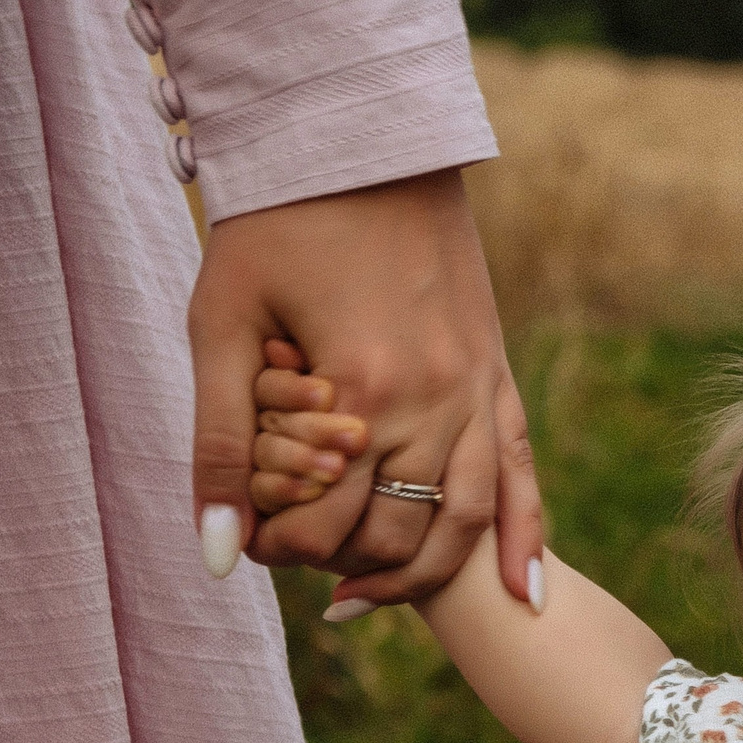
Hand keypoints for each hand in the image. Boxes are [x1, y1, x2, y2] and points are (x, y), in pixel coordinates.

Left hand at [188, 168, 542, 607]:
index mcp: (365, 390)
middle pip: (399, 531)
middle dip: (346, 564)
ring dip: (424, 574)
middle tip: (304, 569)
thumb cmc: (276, 226)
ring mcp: (478, 393)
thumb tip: (219, 553)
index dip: (285, 549)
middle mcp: (435, 402)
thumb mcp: (222, 325)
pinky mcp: (499, 380)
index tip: (254, 547)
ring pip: (464, 520)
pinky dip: (523, 541)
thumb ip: (218, 441)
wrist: (364, 145)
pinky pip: (521, 478)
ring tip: (378, 597)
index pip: (329, 519)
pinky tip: (524, 593)